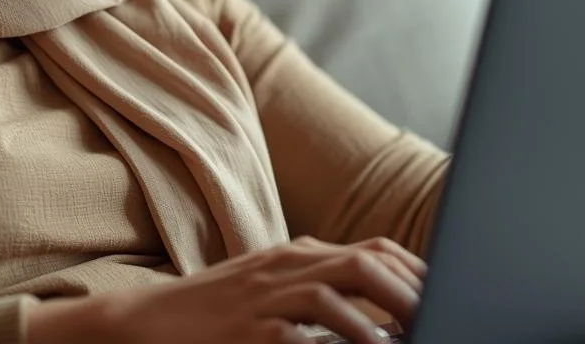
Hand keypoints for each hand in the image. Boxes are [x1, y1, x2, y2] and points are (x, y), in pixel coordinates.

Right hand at [25, 235, 423, 343]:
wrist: (140, 325)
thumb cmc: (210, 313)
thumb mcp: (267, 288)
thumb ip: (316, 287)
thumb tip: (376, 303)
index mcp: (295, 254)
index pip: (373, 250)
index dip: (416, 271)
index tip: (445, 295)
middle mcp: (284, 267)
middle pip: (365, 262)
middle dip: (412, 290)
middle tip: (441, 315)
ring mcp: (263, 297)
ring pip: (338, 291)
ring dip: (383, 318)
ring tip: (415, 336)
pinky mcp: (245, 330)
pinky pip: (300, 334)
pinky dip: (338, 343)